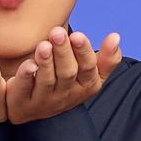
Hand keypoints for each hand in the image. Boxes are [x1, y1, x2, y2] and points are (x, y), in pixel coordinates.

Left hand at [5, 25, 122, 124]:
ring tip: (43, 45)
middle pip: (67, 73)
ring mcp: (45, 101)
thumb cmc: (64, 83)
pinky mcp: (24, 103)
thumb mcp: (88, 74)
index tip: (77, 35)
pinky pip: (25, 89)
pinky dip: (27, 76)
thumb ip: (105, 59)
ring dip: (46, 62)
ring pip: (47, 81)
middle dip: (64, 52)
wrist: (32, 107)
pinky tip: (28, 64)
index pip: (88, 68)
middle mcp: (66, 95)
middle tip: (57, 32)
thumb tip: (116, 36)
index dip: (83, 52)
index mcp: (86, 86)